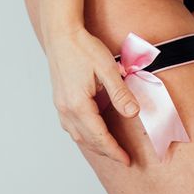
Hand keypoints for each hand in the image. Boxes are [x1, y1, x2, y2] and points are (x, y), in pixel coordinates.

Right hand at [46, 26, 139, 166]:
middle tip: (122, 158)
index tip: (127, 160)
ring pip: (77, 135)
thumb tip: (134, 113)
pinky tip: (91, 131)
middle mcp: (66, 109)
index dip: (114, 150)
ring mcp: (60, 105)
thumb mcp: (107, 68)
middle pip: (88, 140)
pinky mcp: (59, 99)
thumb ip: (120, 93)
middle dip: (106, 151)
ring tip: (110, 148)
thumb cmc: (83, 47)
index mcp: (78, 104)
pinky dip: (83, 134)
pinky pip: (70, 126)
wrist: (61, 33)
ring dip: (94, 144)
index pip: (99, 137)